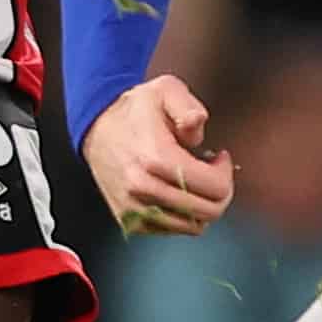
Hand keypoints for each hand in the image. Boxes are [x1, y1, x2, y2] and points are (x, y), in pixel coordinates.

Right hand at [84, 76, 233, 236]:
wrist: (95, 127)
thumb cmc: (134, 110)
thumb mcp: (166, 90)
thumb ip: (188, 107)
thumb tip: (197, 127)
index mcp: (156, 157)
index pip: (215, 188)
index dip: (226, 173)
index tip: (218, 158)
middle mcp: (143, 188)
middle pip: (208, 211)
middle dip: (220, 192)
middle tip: (213, 172)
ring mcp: (134, 208)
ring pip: (192, 226)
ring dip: (201, 206)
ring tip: (193, 182)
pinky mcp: (129, 219)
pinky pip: (171, 230)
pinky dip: (182, 216)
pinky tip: (178, 192)